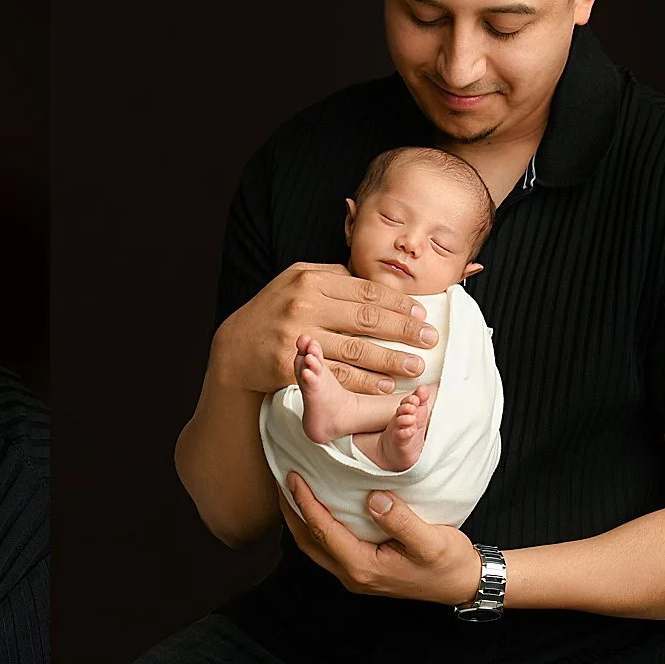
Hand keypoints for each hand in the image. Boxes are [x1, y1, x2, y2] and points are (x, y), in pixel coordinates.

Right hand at [214, 263, 437, 396]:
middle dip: (404, 330)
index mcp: (310, 280)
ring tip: (416, 367)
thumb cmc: (272, 312)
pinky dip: (364, 382)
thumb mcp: (296, 281)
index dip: (398, 303)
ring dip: (390, 360)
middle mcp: (304, 305)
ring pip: (355, 350)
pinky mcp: (288, 365)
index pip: (365, 290)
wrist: (234, 348)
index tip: (421, 314)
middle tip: (430, 339)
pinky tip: (385, 385)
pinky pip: (335, 376)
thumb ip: (333, 278)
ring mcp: (295, 336)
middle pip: (366, 318)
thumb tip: (375, 281)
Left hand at [280, 477, 483, 605]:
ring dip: (298, 520)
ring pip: (314, 547)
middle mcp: (352, 574)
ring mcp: (355, 575)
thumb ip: (400, 520)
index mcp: (363, 567)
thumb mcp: (431, 540)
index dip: (304, 502)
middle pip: (307, 541)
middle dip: (290, 511)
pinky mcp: (361, 570)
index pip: (323, 530)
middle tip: (279, 481)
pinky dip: (315, 527)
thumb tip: (373, 498)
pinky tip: (317, 510)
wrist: (464, 584)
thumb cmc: (449, 563)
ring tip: (290, 493)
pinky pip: (327, 547)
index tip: (292, 477)